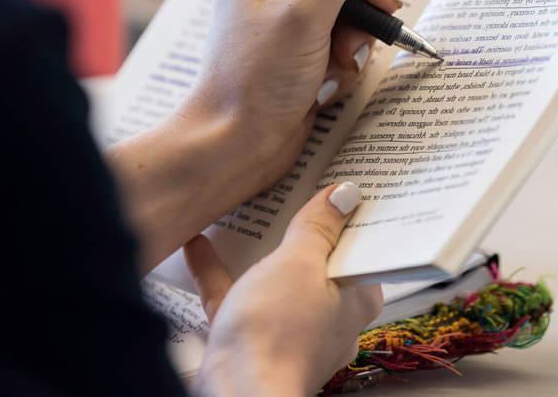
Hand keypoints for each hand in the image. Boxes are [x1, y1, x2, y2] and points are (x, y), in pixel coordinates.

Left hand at [107, 0, 398, 269]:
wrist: (235, 142)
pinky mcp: (298, 45)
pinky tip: (325, 83)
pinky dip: (343, 62)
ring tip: (333, 68)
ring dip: (352, 42)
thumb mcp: (304, 13)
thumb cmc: (256, 78)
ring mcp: (287, 12)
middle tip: (350, 44)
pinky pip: (343, 39)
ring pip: (351, 9)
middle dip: (357, 12)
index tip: (373, 2)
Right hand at [187, 182, 382, 395]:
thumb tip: (346, 194)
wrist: (236, 393)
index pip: (361, 247)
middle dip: (300, 226)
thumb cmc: (279, 329)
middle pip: (317, 260)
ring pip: (275, 279)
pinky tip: (197, 242)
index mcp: (356, 298)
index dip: (349, 214)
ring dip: (257, 246)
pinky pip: (237, 296)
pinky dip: (219, 271)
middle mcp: (329, 316)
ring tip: (244, 206)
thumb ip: (320, 226)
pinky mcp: (252, 339)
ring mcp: (289, 329)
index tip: (338, 182)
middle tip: (291, 183)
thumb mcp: (301, 262)